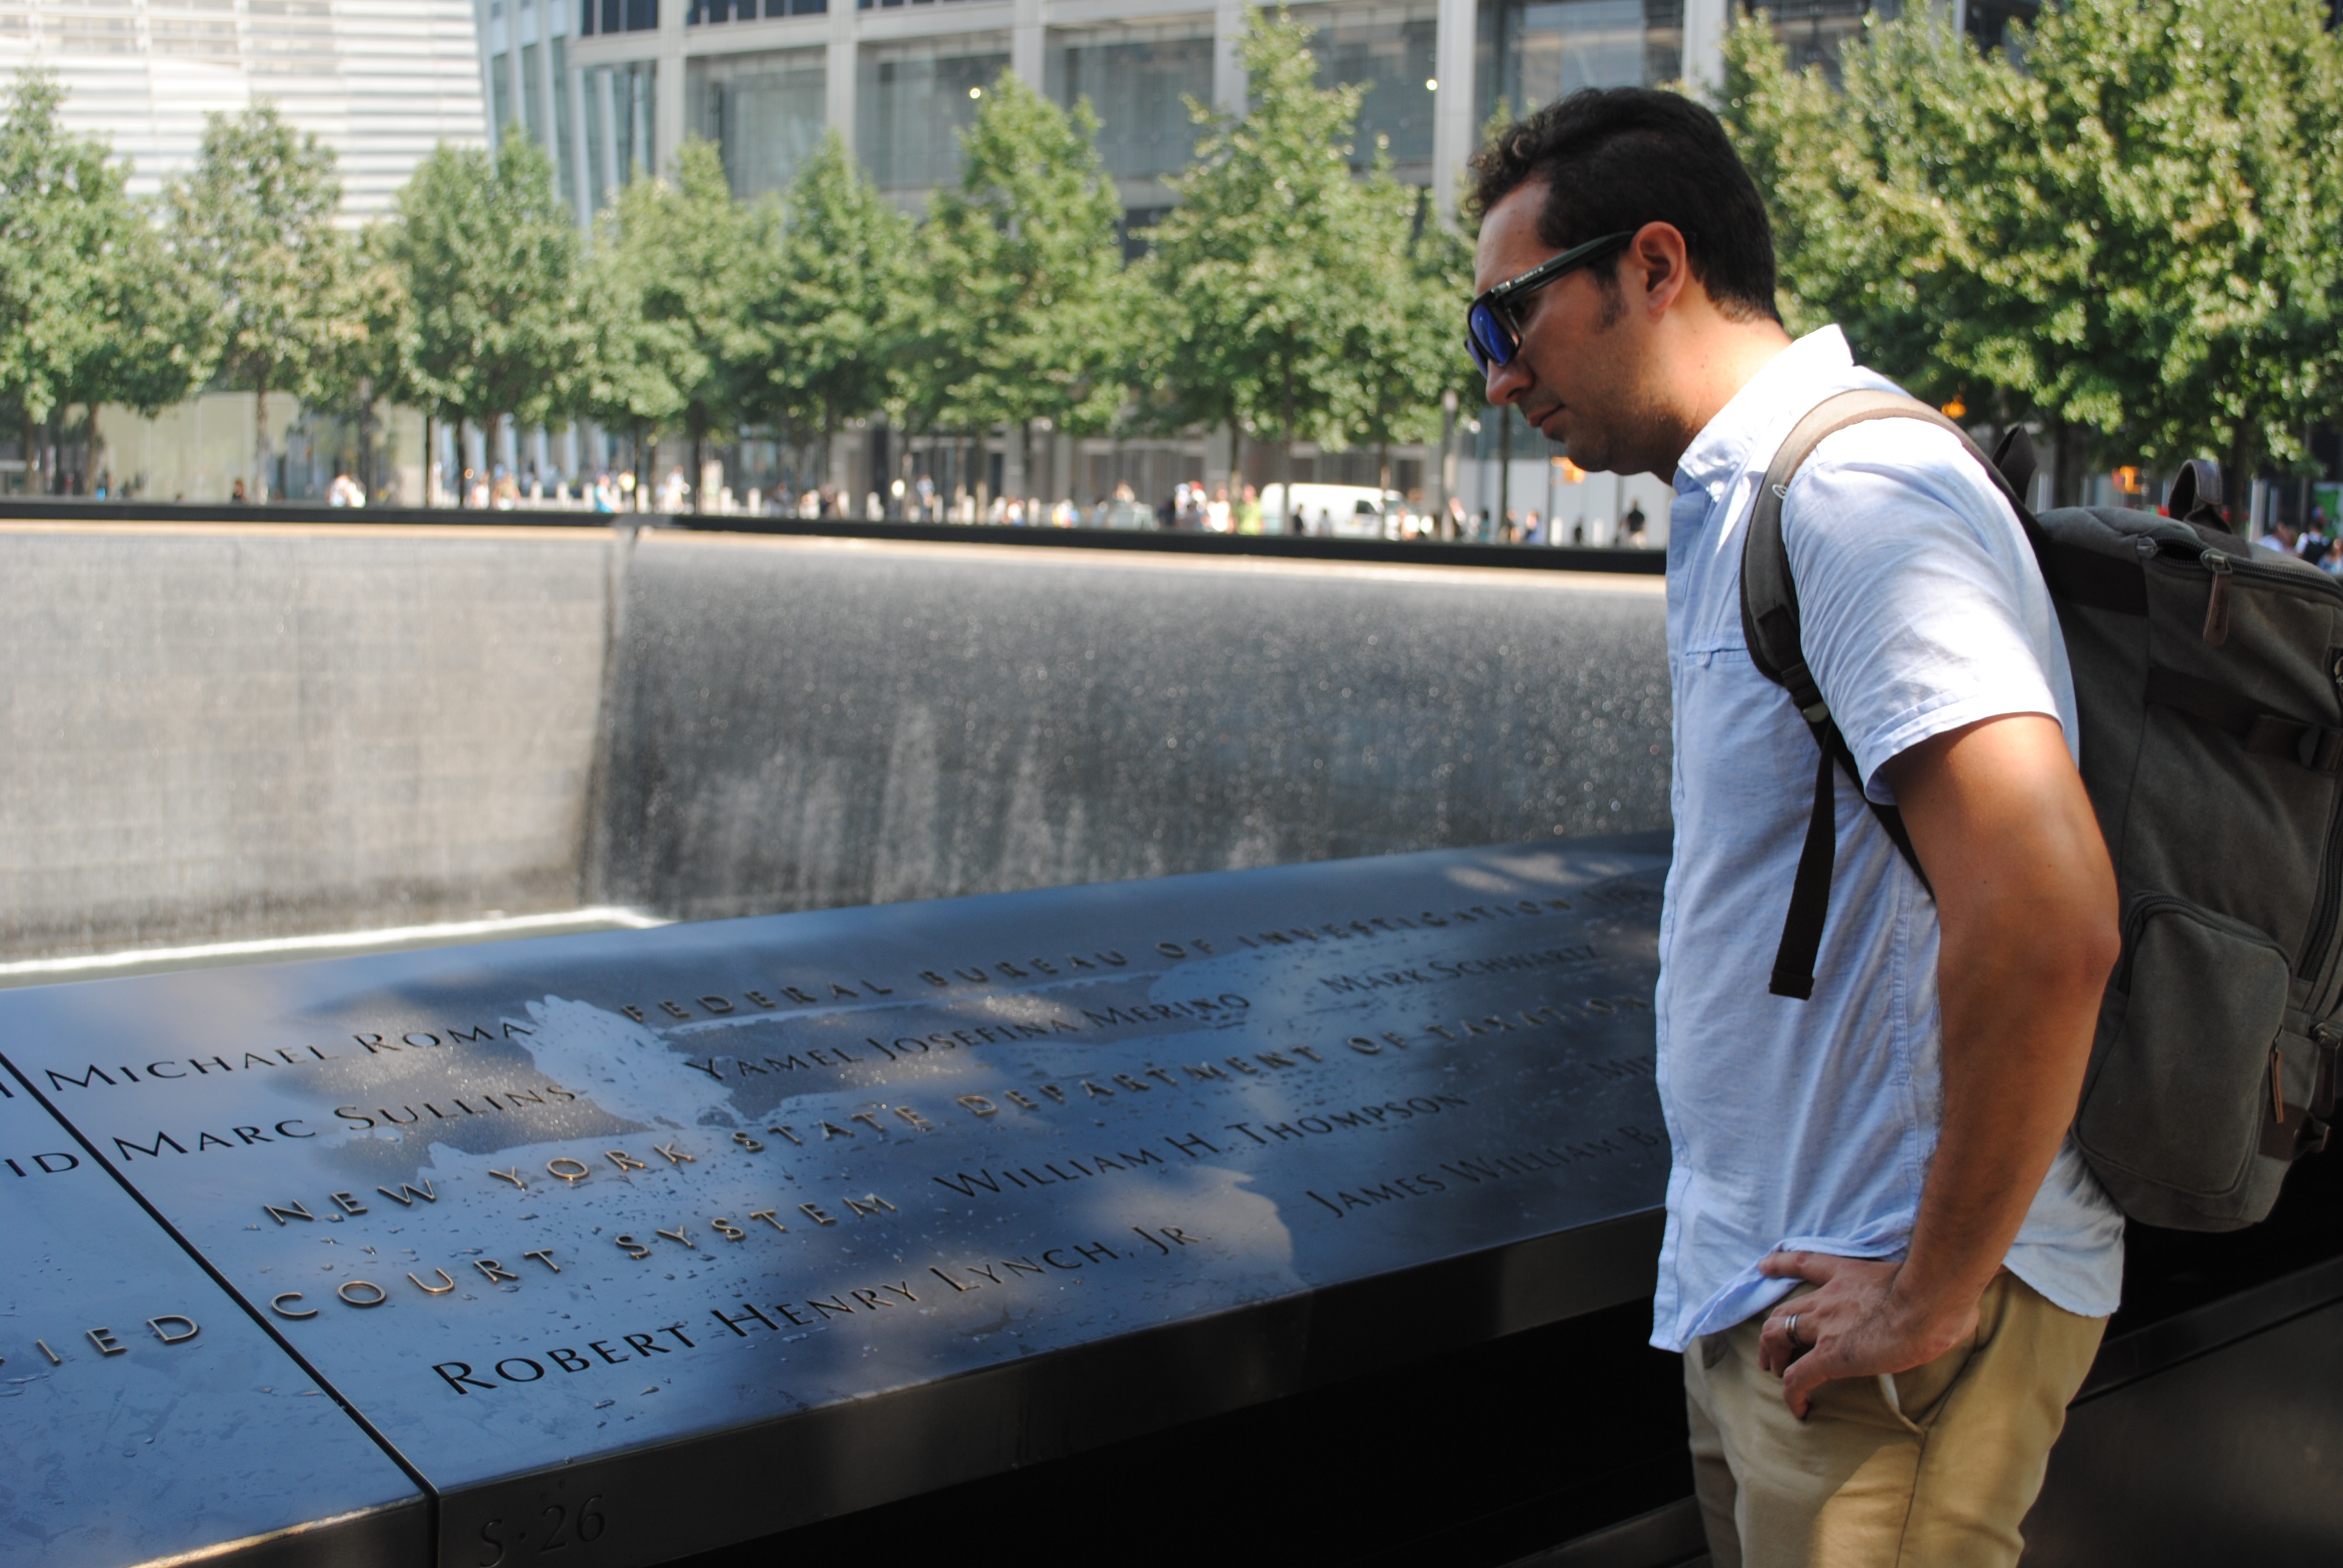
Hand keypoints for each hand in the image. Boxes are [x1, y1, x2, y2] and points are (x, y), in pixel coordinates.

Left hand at [1755, 1251, 1981, 1417]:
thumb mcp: (1923, 1279)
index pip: (1805, 1262)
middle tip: (1771, 1349)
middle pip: (1784, 1310)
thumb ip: (1926, 1288)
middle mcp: (1829, 1298)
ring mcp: (1826, 1326)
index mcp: (1848, 1275)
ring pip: (1778, 1336)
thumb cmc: (1942, 1289)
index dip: (1781, 1265)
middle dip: (1772, 1331)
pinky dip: (1792, 1394)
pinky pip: (1798, 1377)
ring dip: (1772, 1355)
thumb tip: (1961, 1301)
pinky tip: (1798, 1410)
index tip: (1765, 1266)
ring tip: (1775, 1374)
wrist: (1932, 1299)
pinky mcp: (1830, 1356)